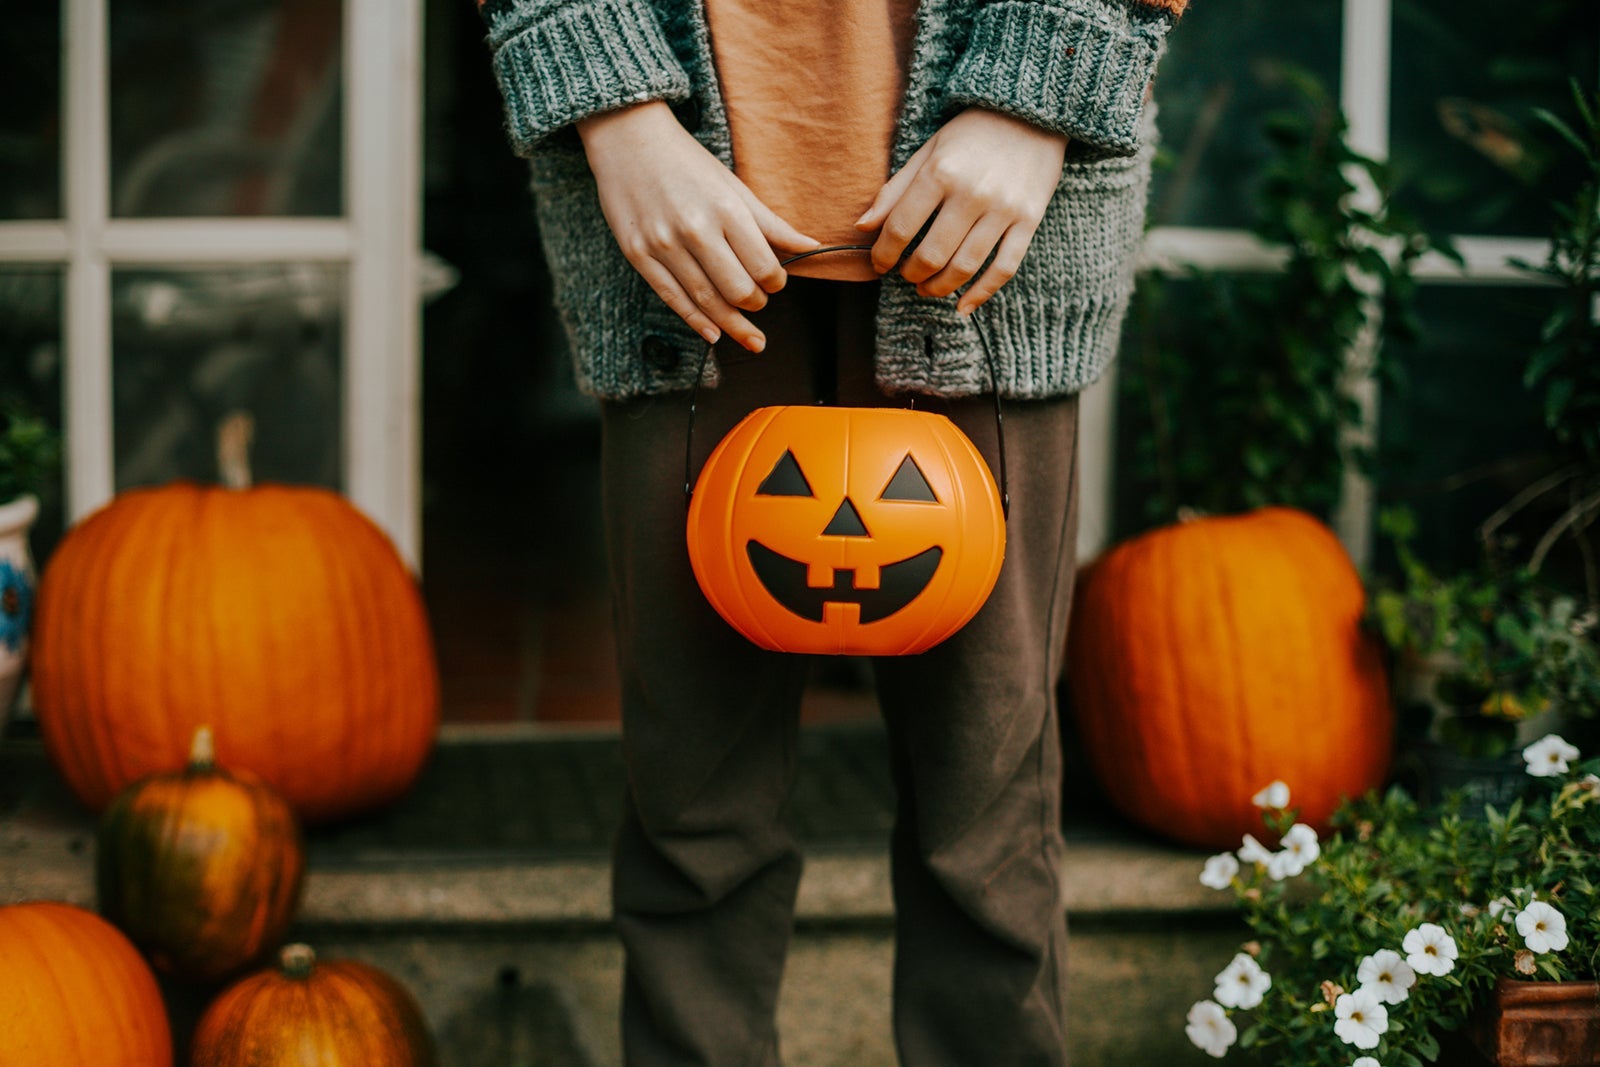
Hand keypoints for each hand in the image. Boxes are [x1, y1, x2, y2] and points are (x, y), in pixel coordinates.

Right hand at [578, 101, 819, 350]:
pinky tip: (713, 334)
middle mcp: (695, 229)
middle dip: (756, 305)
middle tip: (759, 303)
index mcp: (726, 210)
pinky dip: (696, 321)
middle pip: (737, 291)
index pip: (763, 266)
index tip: (776, 282)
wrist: (629, 140)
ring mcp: (663, 244)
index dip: (776, 283)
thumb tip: (812, 246)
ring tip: (749, 337)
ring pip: (706, 301)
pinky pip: (672, 299)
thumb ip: (772, 224)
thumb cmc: (688, 163)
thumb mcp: (734, 187)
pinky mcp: (637, 255)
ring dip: (732, 325)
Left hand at [855, 108, 1067, 314]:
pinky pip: (1004, 268)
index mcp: (941, 173)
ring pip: (965, 267)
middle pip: (932, 255)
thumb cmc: (971, 134)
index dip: (884, 253)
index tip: (879, 263)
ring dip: (939, 287)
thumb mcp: (928, 153)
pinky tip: (963, 306)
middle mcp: (972, 193)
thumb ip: (894, 191)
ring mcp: (1004, 209)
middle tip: (906, 275)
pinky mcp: (1029, 220)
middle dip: (911, 274)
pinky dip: (981, 293)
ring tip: (927, 288)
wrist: (1032, 114)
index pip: (902, 228)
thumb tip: (862, 227)